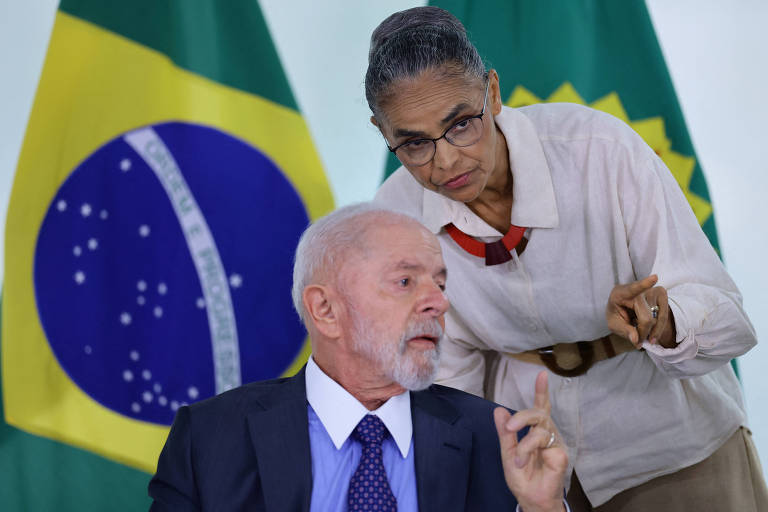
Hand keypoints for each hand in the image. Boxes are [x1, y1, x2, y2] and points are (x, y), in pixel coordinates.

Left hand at [494, 371, 566, 511]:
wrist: (530, 499)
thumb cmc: (522, 478)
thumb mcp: (507, 452)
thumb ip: (505, 433)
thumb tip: (499, 410)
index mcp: (535, 431)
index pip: (540, 407)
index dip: (542, 391)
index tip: (542, 374)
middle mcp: (547, 433)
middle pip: (539, 412)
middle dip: (522, 416)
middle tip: (510, 428)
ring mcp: (555, 443)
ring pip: (540, 427)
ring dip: (523, 442)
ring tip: (517, 460)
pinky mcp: (560, 453)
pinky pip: (543, 442)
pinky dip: (527, 449)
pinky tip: (523, 461)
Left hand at [605, 274, 676, 347]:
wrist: (624, 308)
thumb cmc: (616, 315)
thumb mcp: (614, 325)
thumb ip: (624, 331)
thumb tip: (637, 340)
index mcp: (619, 293)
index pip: (633, 289)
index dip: (644, 284)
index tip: (655, 278)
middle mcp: (636, 289)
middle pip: (646, 318)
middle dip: (643, 333)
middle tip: (639, 342)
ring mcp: (650, 289)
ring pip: (657, 319)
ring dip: (651, 332)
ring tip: (643, 336)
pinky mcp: (661, 293)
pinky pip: (664, 316)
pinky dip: (658, 327)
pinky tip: (651, 331)